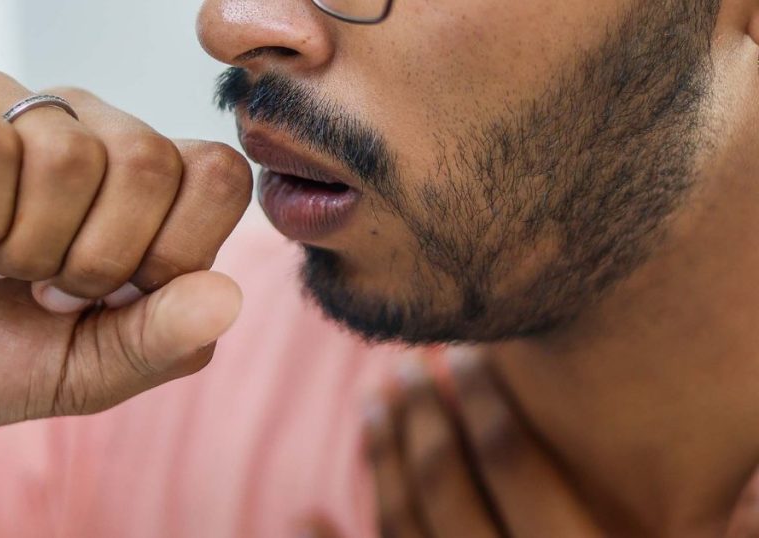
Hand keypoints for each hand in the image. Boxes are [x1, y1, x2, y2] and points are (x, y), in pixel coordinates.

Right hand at [0, 64, 252, 434]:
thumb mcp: (83, 374)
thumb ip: (161, 341)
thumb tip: (229, 295)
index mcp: (140, 191)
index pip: (218, 175)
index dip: (173, 251)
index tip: (107, 298)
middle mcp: (86, 133)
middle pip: (149, 161)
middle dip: (91, 260)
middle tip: (37, 286)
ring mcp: (9, 108)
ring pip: (68, 152)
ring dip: (22, 245)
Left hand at [306, 347, 758, 537]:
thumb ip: (711, 536)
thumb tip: (755, 498)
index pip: (516, 471)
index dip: (490, 406)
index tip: (471, 353)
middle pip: (446, 492)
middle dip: (424, 419)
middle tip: (412, 363)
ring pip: (402, 527)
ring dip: (381, 459)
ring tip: (375, 400)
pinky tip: (302, 515)